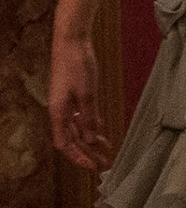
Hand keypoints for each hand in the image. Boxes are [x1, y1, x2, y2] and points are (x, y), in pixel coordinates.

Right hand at [48, 33, 113, 172]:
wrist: (72, 41)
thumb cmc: (77, 65)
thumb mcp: (87, 93)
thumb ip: (88, 117)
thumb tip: (90, 140)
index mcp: (58, 113)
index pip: (65, 145)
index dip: (78, 157)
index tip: (92, 167)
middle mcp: (59, 111)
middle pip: (72, 139)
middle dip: (87, 153)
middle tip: (104, 164)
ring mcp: (64, 103)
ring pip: (77, 128)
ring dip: (90, 139)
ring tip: (106, 149)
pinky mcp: (71, 94)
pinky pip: (79, 116)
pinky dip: (89, 124)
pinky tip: (100, 129)